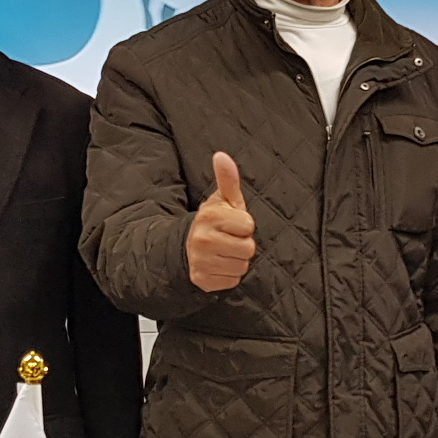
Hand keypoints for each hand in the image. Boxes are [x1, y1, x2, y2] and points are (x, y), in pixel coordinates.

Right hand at [186, 152, 257, 291]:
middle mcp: (202, 240)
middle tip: (229, 239)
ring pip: (242, 266)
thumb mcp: (222, 200)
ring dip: (237, 260)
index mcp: (209, 217)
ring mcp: (201, 262)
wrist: (189, 246)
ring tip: (224, 252)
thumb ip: (227, 179)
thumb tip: (222, 156)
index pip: (249, 226)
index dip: (244, 225)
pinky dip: (229, 275)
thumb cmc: (215, 221)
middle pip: (248, 248)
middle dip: (242, 244)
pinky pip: (233, 280)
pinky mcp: (203, 280)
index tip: (232, 224)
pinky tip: (219, 265)